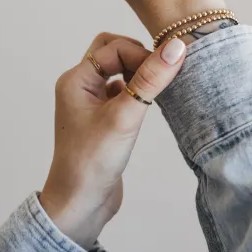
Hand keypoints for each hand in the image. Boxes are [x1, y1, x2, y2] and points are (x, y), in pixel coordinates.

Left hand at [40, 32, 185, 248]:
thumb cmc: (94, 162)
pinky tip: (149, 106)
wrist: (80, 205)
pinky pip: (122, 92)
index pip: (114, 47)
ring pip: (118, 71)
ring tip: (157, 90)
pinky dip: (138, 92)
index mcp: (76, 80)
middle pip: (112, 52)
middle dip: (139, 57)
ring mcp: (91, 103)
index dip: (141, 55)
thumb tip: (176, 46)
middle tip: (160, 75)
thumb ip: (150, 80)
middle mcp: (80, 87)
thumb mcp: (126, 116)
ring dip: (139, 74)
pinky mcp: (103, 119)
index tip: (164, 73)